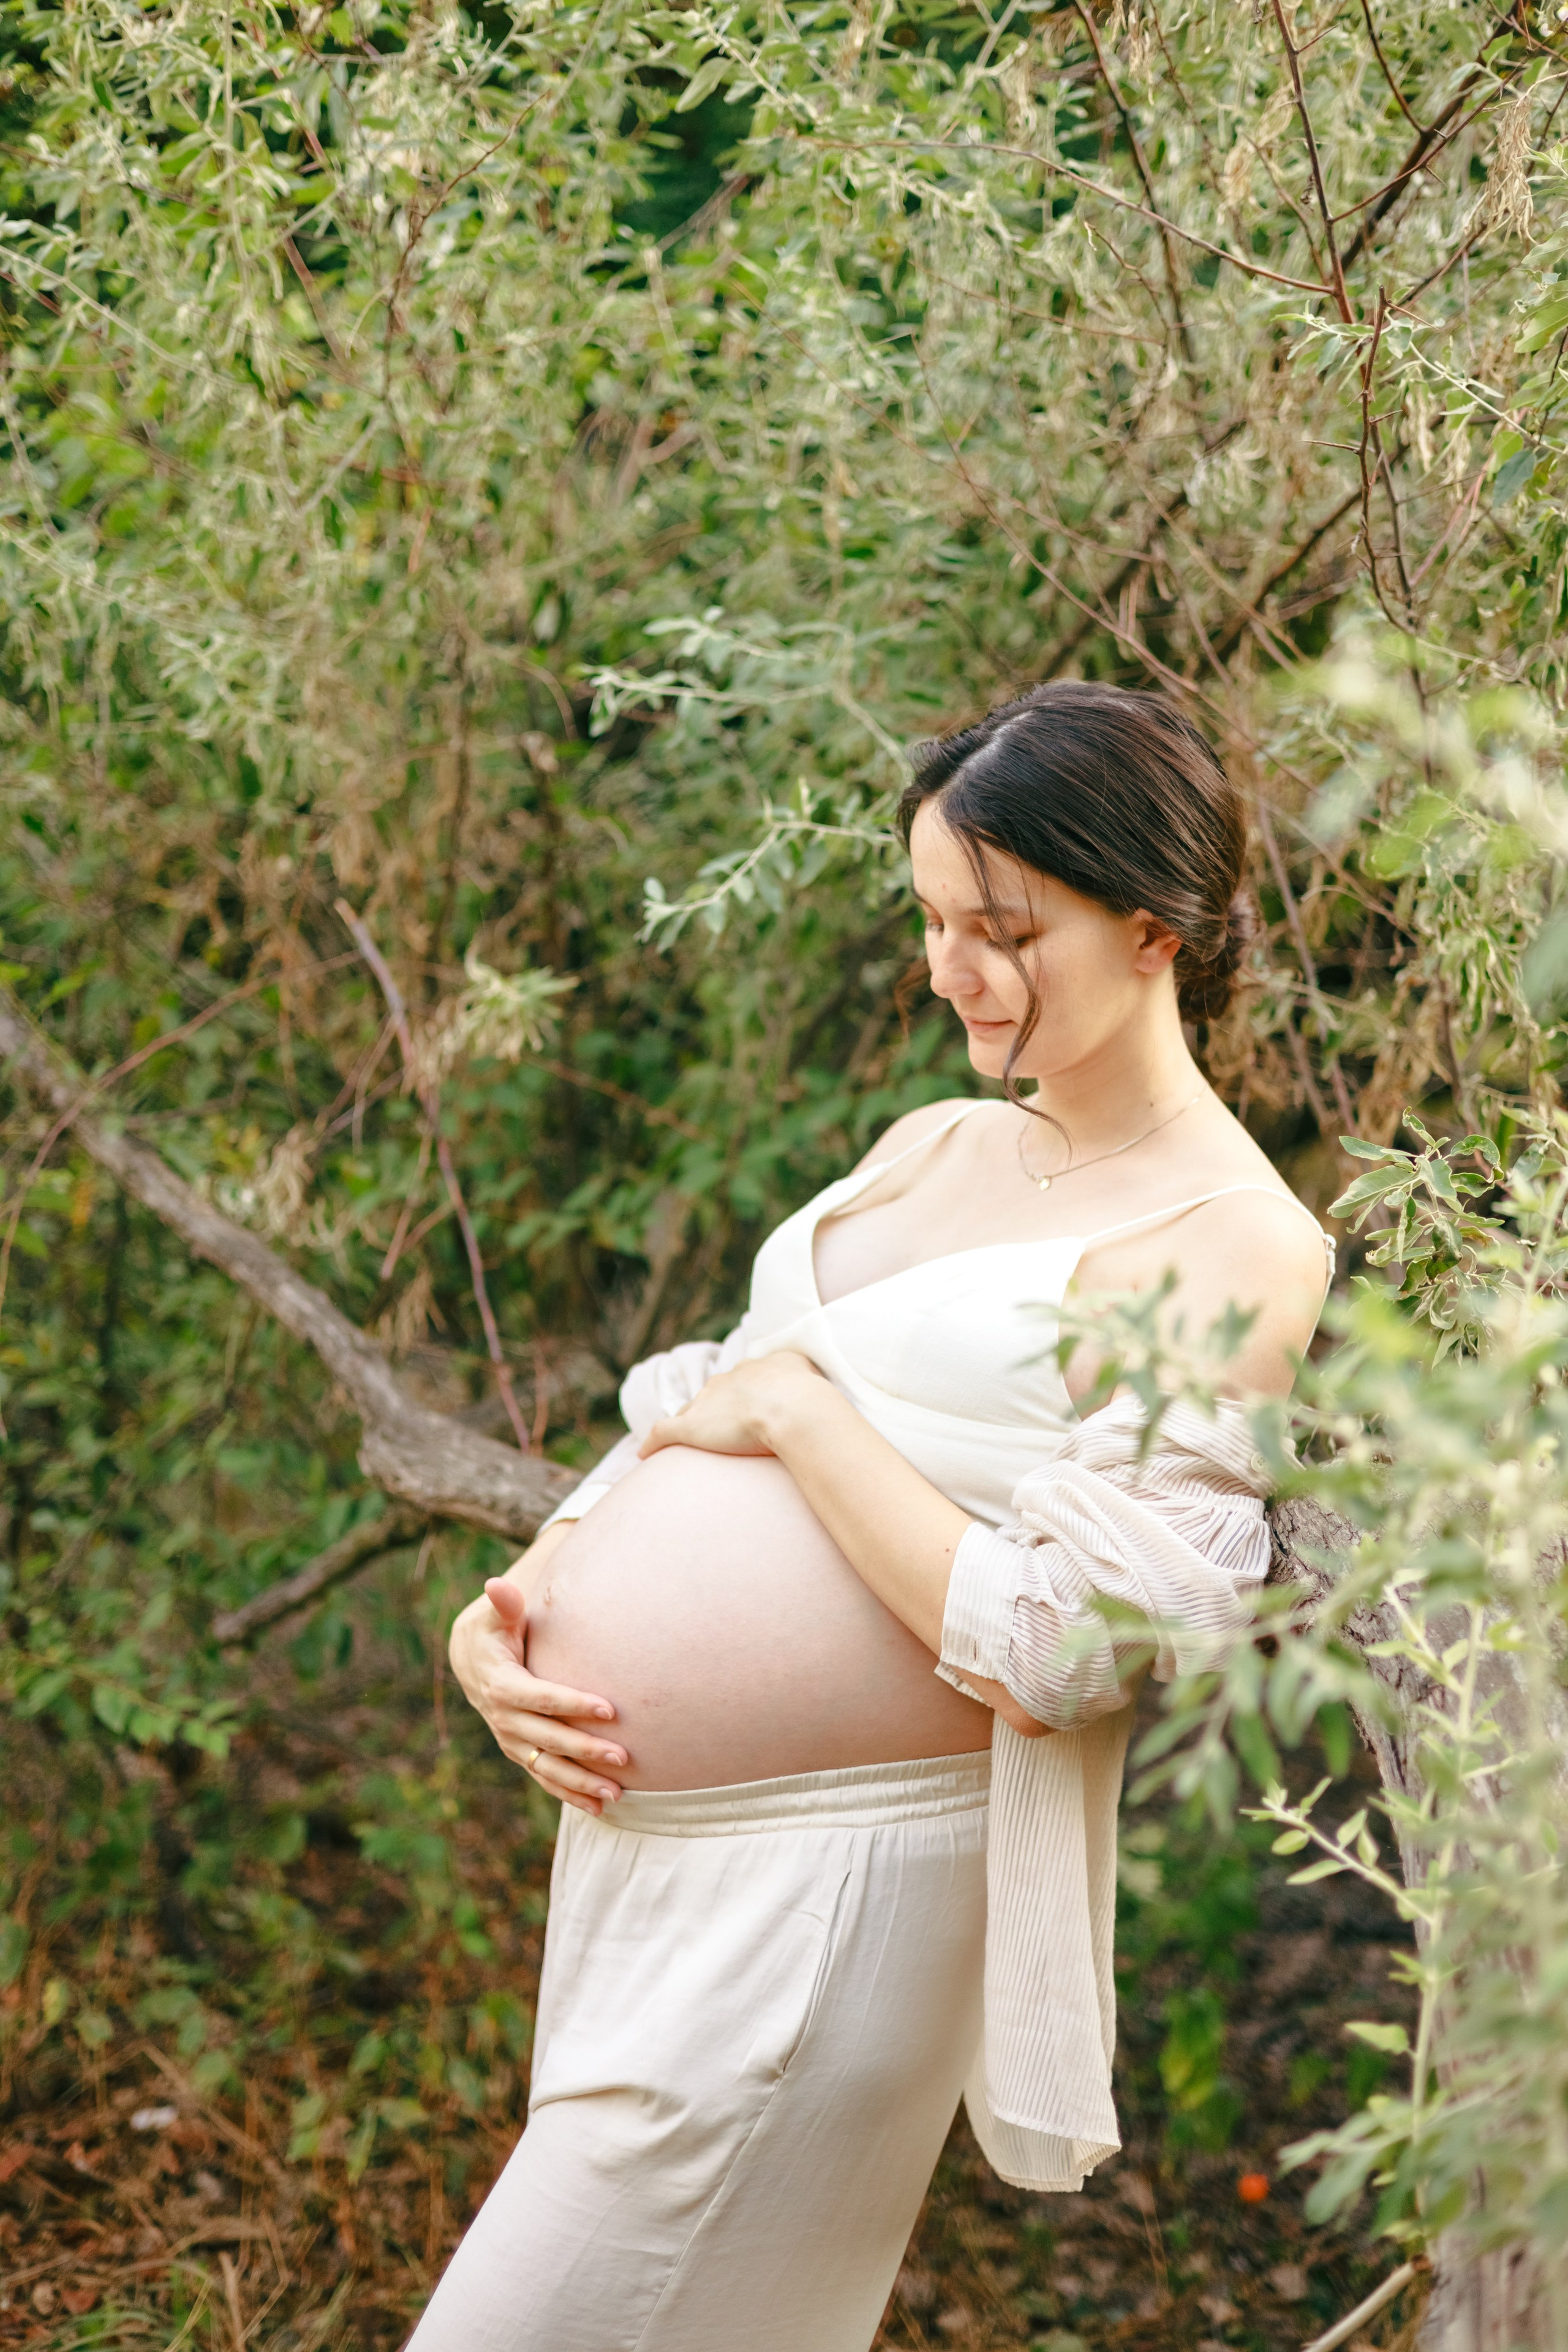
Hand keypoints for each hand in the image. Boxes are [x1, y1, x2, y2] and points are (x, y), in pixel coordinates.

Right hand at [448, 1578, 627, 1817]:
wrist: (469, 1659)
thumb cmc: (493, 1630)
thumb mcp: (496, 1615)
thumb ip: (504, 1604)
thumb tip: (496, 1584)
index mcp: (501, 1684)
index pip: (542, 1697)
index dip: (573, 1704)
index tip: (609, 1708)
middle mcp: (504, 1719)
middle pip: (549, 1738)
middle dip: (585, 1750)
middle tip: (623, 1757)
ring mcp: (512, 1740)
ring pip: (548, 1767)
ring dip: (581, 1782)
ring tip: (617, 1793)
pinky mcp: (520, 1752)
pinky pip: (545, 1778)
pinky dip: (569, 1794)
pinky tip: (600, 1807)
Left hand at [638, 1349, 826, 1458]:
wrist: (794, 1408)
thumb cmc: (811, 1401)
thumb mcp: (812, 1380)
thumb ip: (809, 1386)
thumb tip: (817, 1401)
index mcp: (756, 1369)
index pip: (740, 1382)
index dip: (739, 1396)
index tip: (740, 1409)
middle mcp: (729, 1379)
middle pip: (712, 1394)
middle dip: (711, 1408)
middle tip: (715, 1427)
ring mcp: (708, 1402)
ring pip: (689, 1410)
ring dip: (686, 1423)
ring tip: (681, 1440)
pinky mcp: (691, 1426)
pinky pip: (664, 1432)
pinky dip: (652, 1443)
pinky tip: (645, 1454)